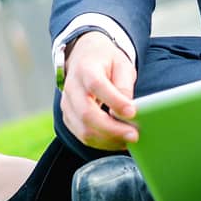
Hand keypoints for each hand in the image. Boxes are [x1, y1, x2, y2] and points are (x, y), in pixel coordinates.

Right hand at [60, 31, 138, 150]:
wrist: (83, 57)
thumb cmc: (105, 61)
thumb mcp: (121, 64)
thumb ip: (124, 85)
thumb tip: (128, 110)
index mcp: (85, 68)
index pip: (97, 85)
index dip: (114, 101)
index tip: (132, 112)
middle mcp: (72, 87)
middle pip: (86, 113)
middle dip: (112, 129)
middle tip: (134, 135)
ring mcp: (67, 104)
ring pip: (84, 130)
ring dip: (108, 140)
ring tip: (129, 140)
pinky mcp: (68, 118)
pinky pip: (83, 136)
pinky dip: (102, 143)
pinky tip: (118, 141)